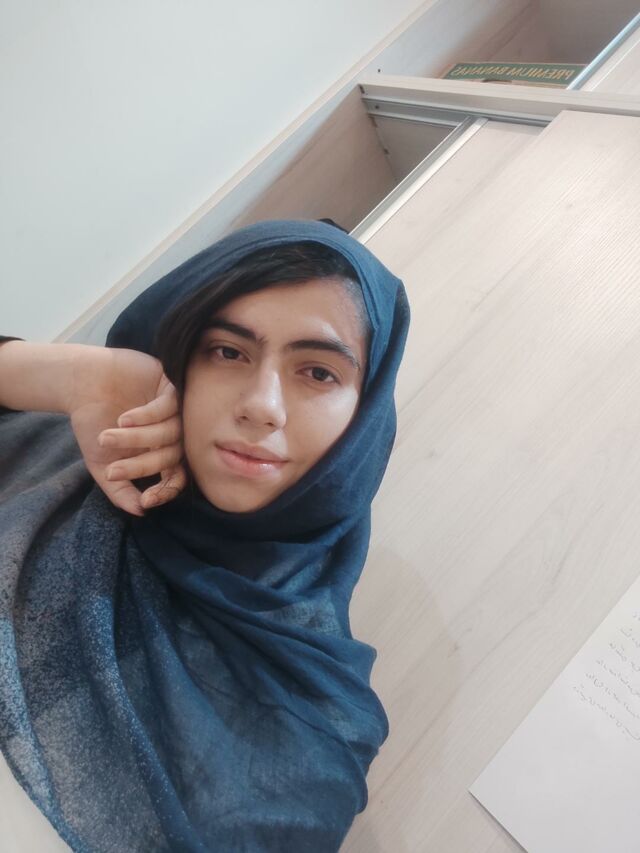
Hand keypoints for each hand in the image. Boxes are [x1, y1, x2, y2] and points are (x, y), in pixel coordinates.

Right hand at [68, 347, 186, 515]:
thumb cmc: (92, 424)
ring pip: (172, 432)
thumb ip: (121, 491)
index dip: (167, 491)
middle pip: (173, 455)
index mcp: (161, 450)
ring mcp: (173, 408)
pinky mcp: (170, 384)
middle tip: (113, 468)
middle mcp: (171, 430)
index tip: (147, 500)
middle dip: (142, 466)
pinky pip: (170, 405)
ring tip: (109, 436)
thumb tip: (142, 512)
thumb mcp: (103, 465)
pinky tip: (124, 418)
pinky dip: (147, 416)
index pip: (178, 475)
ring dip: (139, 439)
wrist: (80, 385)